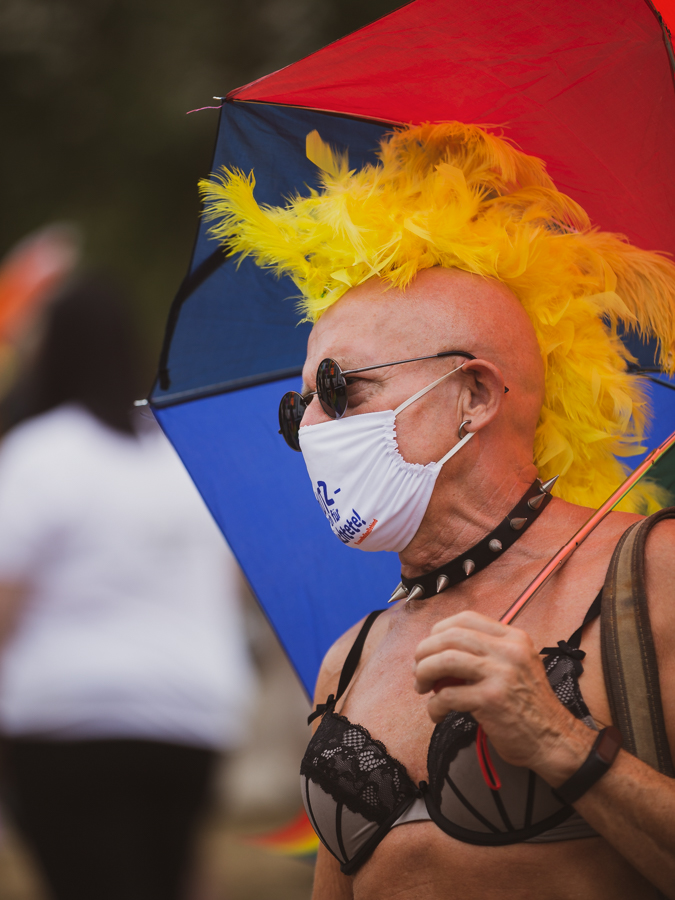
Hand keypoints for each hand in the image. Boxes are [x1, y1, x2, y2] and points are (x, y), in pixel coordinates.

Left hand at [413, 610, 593, 778]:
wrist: (554, 739)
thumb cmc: (529, 706)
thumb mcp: (515, 666)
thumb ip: (485, 654)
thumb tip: (439, 654)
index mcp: (513, 638)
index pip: (466, 618)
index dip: (440, 630)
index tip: (431, 647)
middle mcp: (508, 650)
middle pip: (451, 636)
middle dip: (426, 651)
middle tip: (419, 670)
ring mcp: (501, 673)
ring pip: (445, 659)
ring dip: (424, 673)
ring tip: (422, 687)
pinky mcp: (491, 699)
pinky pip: (448, 695)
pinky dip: (434, 705)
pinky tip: (436, 713)